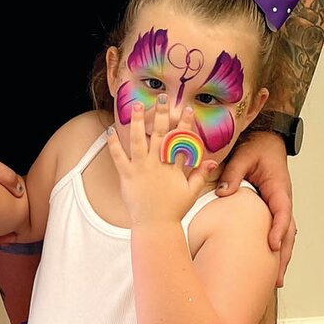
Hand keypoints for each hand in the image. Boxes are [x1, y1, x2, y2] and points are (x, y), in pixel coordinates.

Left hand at [106, 97, 215, 229]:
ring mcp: (141, 168)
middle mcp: (157, 164)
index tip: (187, 110)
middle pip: (159, 134)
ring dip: (137, 121)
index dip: (185, 124)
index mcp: (172, 166)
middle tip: (163, 97)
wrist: (155, 225)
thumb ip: (200, 175)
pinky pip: (118, 157)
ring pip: (138, 140)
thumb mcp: (192, 192)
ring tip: (136, 104)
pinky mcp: (127, 175)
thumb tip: (213, 161)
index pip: (180, 140)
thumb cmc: (174, 209)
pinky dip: (113, 143)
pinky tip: (110, 130)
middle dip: (162, 114)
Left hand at [215, 130, 294, 286]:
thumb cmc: (257, 147)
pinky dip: (277, 248)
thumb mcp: (244, 156)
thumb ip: (234, 173)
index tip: (273, 247)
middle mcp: (282, 201)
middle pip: (288, 233)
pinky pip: (278, 231)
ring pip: (286, 236)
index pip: (282, 213)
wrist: (266, 140)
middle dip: (284, 257)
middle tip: (276, 279)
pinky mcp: (272, 209)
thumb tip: (223, 193)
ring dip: (282, 258)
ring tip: (276, 281)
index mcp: (278, 189)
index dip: (278, 230)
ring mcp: (279, 206)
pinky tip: (270, 264)